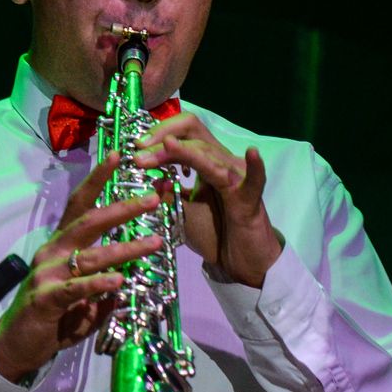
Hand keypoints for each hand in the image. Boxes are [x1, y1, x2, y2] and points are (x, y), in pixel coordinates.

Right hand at [0, 152, 163, 382]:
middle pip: (89, 222)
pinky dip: (98, 284)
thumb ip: (103, 289)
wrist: (15, 347)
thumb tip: (126, 282)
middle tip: (152, 198)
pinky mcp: (46, 299)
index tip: (117, 156)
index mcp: (61, 245)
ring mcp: (47, 274)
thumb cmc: (51, 319)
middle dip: (122, 209)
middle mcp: (53, 252)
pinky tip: (118, 281)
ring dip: (125, 249)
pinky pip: (76, 288)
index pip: (80, 205)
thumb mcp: (82, 299)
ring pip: (91, 255)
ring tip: (154, 243)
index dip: (97, 179)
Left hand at [134, 113, 282, 286]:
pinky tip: (252, 154)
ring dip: (183, 152)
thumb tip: (153, 179)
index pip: (182, 133)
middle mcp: (221, 161)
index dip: (158, 133)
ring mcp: (236, 176)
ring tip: (164, 148)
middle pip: (194, 131)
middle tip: (141, 149)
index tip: (136, 147)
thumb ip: (168, 193)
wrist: (239, 261)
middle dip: (164, 135)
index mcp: (205, 161)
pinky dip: (255, 167)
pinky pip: (254, 180)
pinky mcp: (249, 197)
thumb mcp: (182, 211)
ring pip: (209, 154)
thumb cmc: (214, 233)